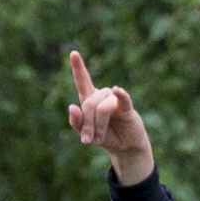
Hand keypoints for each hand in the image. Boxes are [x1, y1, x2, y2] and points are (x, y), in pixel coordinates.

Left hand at [66, 50, 154, 185]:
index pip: (82, 81)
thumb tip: (71, 107)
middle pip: (89, 103)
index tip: (73, 53)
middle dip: (86, 123)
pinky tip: (117, 91)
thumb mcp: (86, 134)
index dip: (78, 68)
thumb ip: (76, 123)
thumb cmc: (106, 136)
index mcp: (90, 99)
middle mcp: (102, 96)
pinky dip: (120, 95)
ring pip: (102, 108)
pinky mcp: (127, 108)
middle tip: (88, 140)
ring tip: (100, 138)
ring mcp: (115, 101)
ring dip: (98, 126)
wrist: (125, 147)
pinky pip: (122, 99)